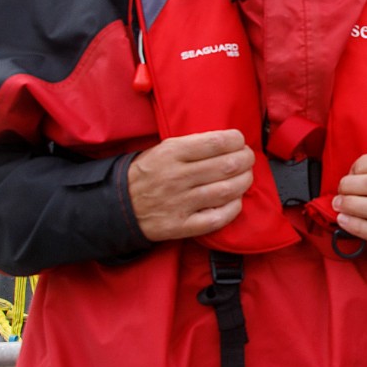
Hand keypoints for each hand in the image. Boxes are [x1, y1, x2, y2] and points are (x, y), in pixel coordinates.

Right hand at [127, 130, 254, 241]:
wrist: (119, 205)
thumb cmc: (148, 173)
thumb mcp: (163, 149)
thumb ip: (193, 146)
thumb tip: (229, 144)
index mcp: (172, 153)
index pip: (216, 142)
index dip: (236, 141)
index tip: (240, 142)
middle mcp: (177, 177)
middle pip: (227, 166)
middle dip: (246, 160)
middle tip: (247, 159)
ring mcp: (180, 203)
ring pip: (226, 191)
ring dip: (244, 182)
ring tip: (245, 177)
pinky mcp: (181, 225)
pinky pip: (217, 218)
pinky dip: (233, 208)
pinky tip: (235, 200)